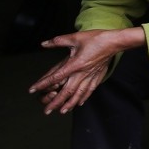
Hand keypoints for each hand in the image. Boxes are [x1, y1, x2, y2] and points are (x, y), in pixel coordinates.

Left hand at [29, 27, 143, 114]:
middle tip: (47, 111)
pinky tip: (79, 103)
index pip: (56, 77)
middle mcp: (82, 73)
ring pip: (79, 94)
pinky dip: (84, 97)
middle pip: (67, 91)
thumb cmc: (96, 38)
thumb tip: (45, 43)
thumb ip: (58, 41)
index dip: (43, 84)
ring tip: (62, 111)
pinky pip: (90, 90)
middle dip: (56, 102)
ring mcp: (91, 76)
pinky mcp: (98, 76)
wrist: (115, 41)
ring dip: (69, 104)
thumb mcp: (75, 37)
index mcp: (75, 64)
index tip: (33, 90)